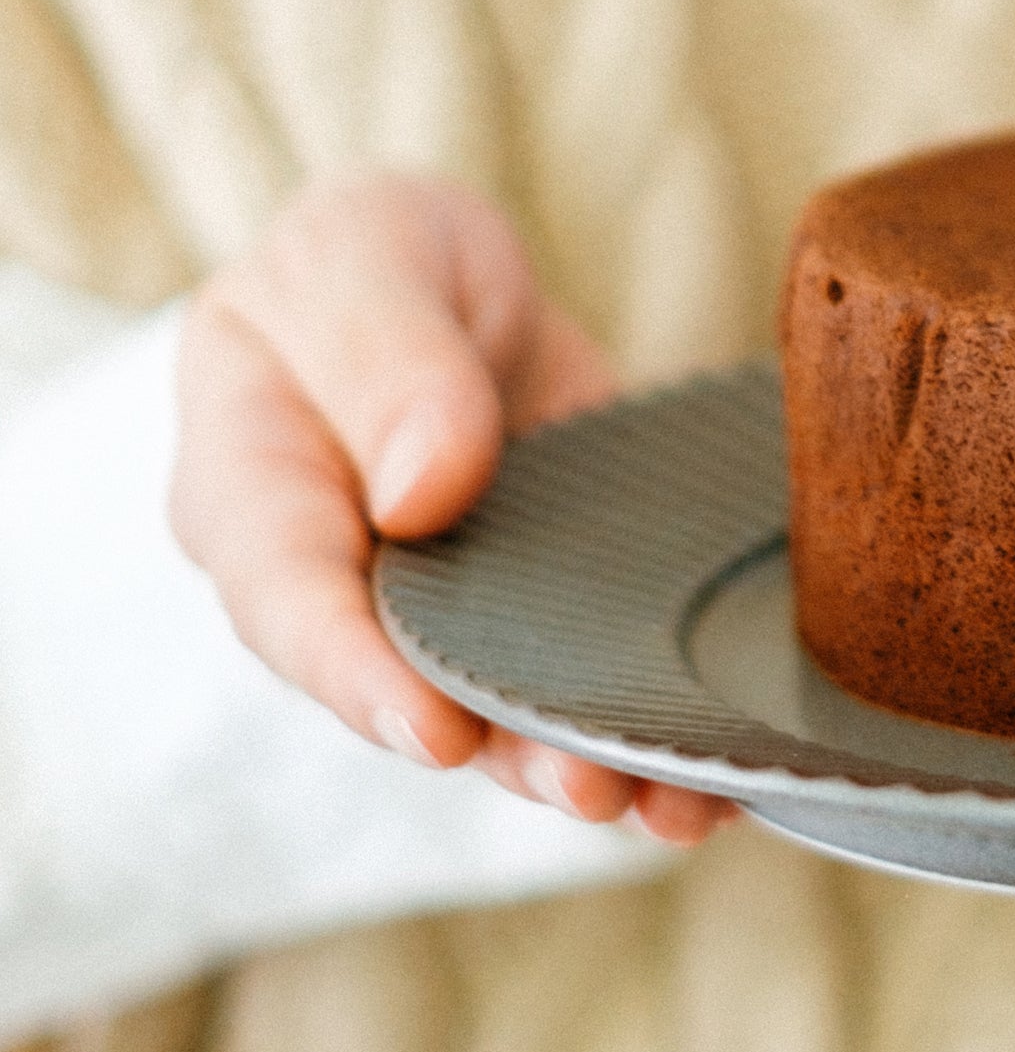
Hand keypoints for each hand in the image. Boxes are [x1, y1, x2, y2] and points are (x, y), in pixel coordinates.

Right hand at [171, 176, 734, 838]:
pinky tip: (722, 767)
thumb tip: (425, 488)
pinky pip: (590, 663)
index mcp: (254, 491)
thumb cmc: (370, 254)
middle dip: (507, 747)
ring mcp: (452, 601)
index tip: (440, 730)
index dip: (361, 676)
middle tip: (596, 786)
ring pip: (507, 703)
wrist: (442, 265)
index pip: (291, 602)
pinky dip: (651, 714)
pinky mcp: (550, 594)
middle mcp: (348, 579)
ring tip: (676, 800)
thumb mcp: (362, 251)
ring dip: (586, 757)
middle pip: (412, 685)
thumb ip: (384, 355)